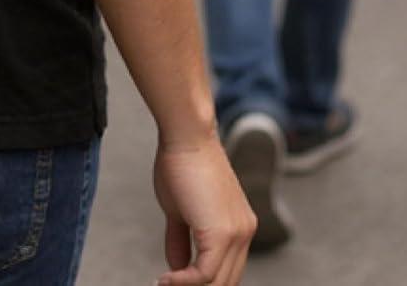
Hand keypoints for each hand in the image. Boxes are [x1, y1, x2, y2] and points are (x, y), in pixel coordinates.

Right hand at [153, 137, 254, 285]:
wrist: (186, 135)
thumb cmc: (180, 164)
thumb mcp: (179, 210)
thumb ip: (182, 240)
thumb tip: (177, 268)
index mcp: (239, 226)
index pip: (227, 271)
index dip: (202, 283)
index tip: (174, 283)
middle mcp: (245, 232)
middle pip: (225, 281)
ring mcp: (237, 233)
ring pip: (217, 282)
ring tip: (162, 284)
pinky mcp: (222, 233)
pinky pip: (205, 275)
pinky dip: (183, 283)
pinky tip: (164, 280)